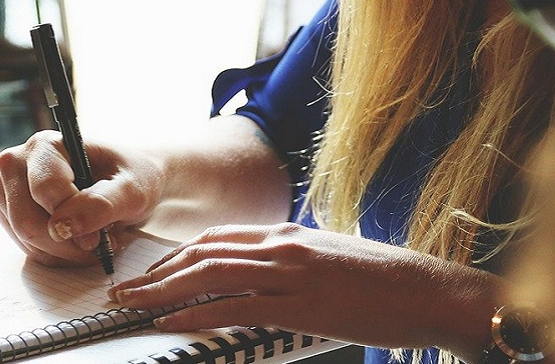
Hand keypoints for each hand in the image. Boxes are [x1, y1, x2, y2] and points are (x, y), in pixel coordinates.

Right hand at [0, 130, 166, 267]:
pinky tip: (79, 243)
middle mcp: (19, 163)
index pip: (44, 190)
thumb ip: (101, 204)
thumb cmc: (131, 178)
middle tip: (100, 243)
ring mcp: (9, 190)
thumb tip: (64, 227)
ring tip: (94, 239)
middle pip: (26, 221)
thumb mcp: (132, 190)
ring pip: (26, 239)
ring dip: (64, 251)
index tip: (99, 237)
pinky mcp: (11, 214)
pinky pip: (28, 248)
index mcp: (46, 146)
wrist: (127, 184)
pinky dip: (57, 255)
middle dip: (66, 242)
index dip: (72, 219)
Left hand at [107, 223, 501, 357]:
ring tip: (131, 305)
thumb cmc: (387, 284)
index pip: (218, 239)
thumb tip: (263, 283)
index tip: (151, 272)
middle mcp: (283, 245)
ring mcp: (290, 272)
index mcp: (289, 234)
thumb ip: (293, 266)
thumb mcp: (331, 263)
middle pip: (203, 253)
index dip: (177, 256)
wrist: (431, 290)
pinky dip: (194, 311)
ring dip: (162, 290)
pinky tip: (168, 320)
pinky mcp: (300, 303)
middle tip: (124, 290)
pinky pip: (234, 305)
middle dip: (157, 272)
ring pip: (209, 274)